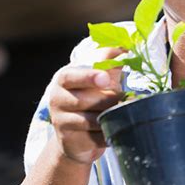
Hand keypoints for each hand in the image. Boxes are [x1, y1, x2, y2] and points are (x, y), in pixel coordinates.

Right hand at [48, 47, 124, 164]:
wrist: (77, 137)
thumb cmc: (93, 98)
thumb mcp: (101, 76)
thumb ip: (111, 59)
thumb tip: (128, 43)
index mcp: (64, 79)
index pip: (72, 75)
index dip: (89, 76)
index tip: (105, 79)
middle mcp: (57, 99)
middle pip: (86, 99)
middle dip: (108, 100)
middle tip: (123, 100)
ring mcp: (60, 121)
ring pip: (92, 119)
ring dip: (110, 117)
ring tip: (122, 114)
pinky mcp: (69, 141)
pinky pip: (95, 138)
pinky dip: (108, 135)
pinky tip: (113, 131)